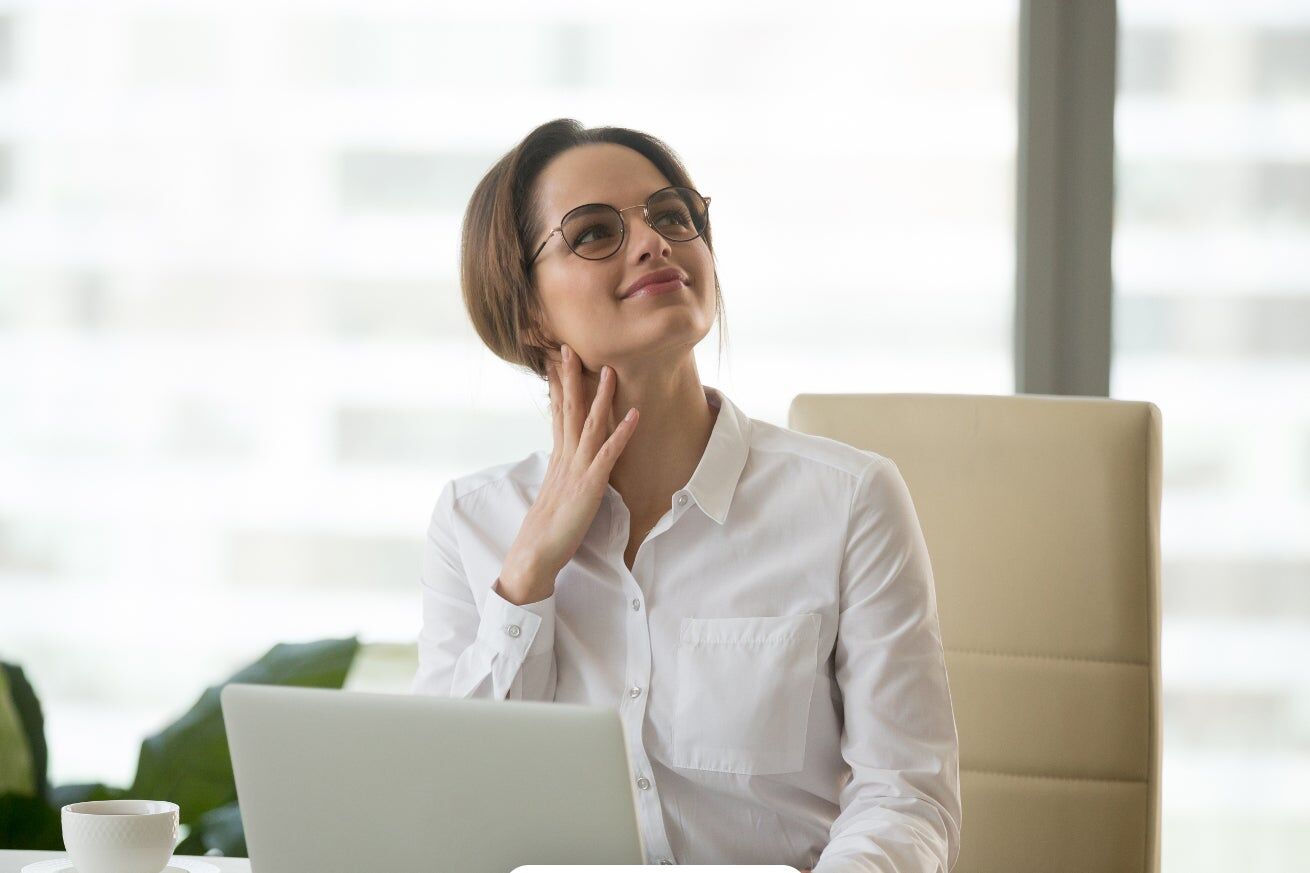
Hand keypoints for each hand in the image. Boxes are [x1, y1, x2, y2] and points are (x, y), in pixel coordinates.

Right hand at [499, 343, 638, 601]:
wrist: (535, 555)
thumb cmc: (546, 529)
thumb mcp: (554, 492)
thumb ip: (561, 472)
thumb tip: (564, 460)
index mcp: (556, 458)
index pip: (556, 414)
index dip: (557, 386)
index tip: (555, 361)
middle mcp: (564, 458)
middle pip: (567, 409)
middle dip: (570, 377)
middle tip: (569, 347)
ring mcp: (576, 469)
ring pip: (588, 424)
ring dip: (600, 396)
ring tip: (609, 369)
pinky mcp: (589, 485)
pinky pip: (608, 453)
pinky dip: (622, 432)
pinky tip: (634, 414)